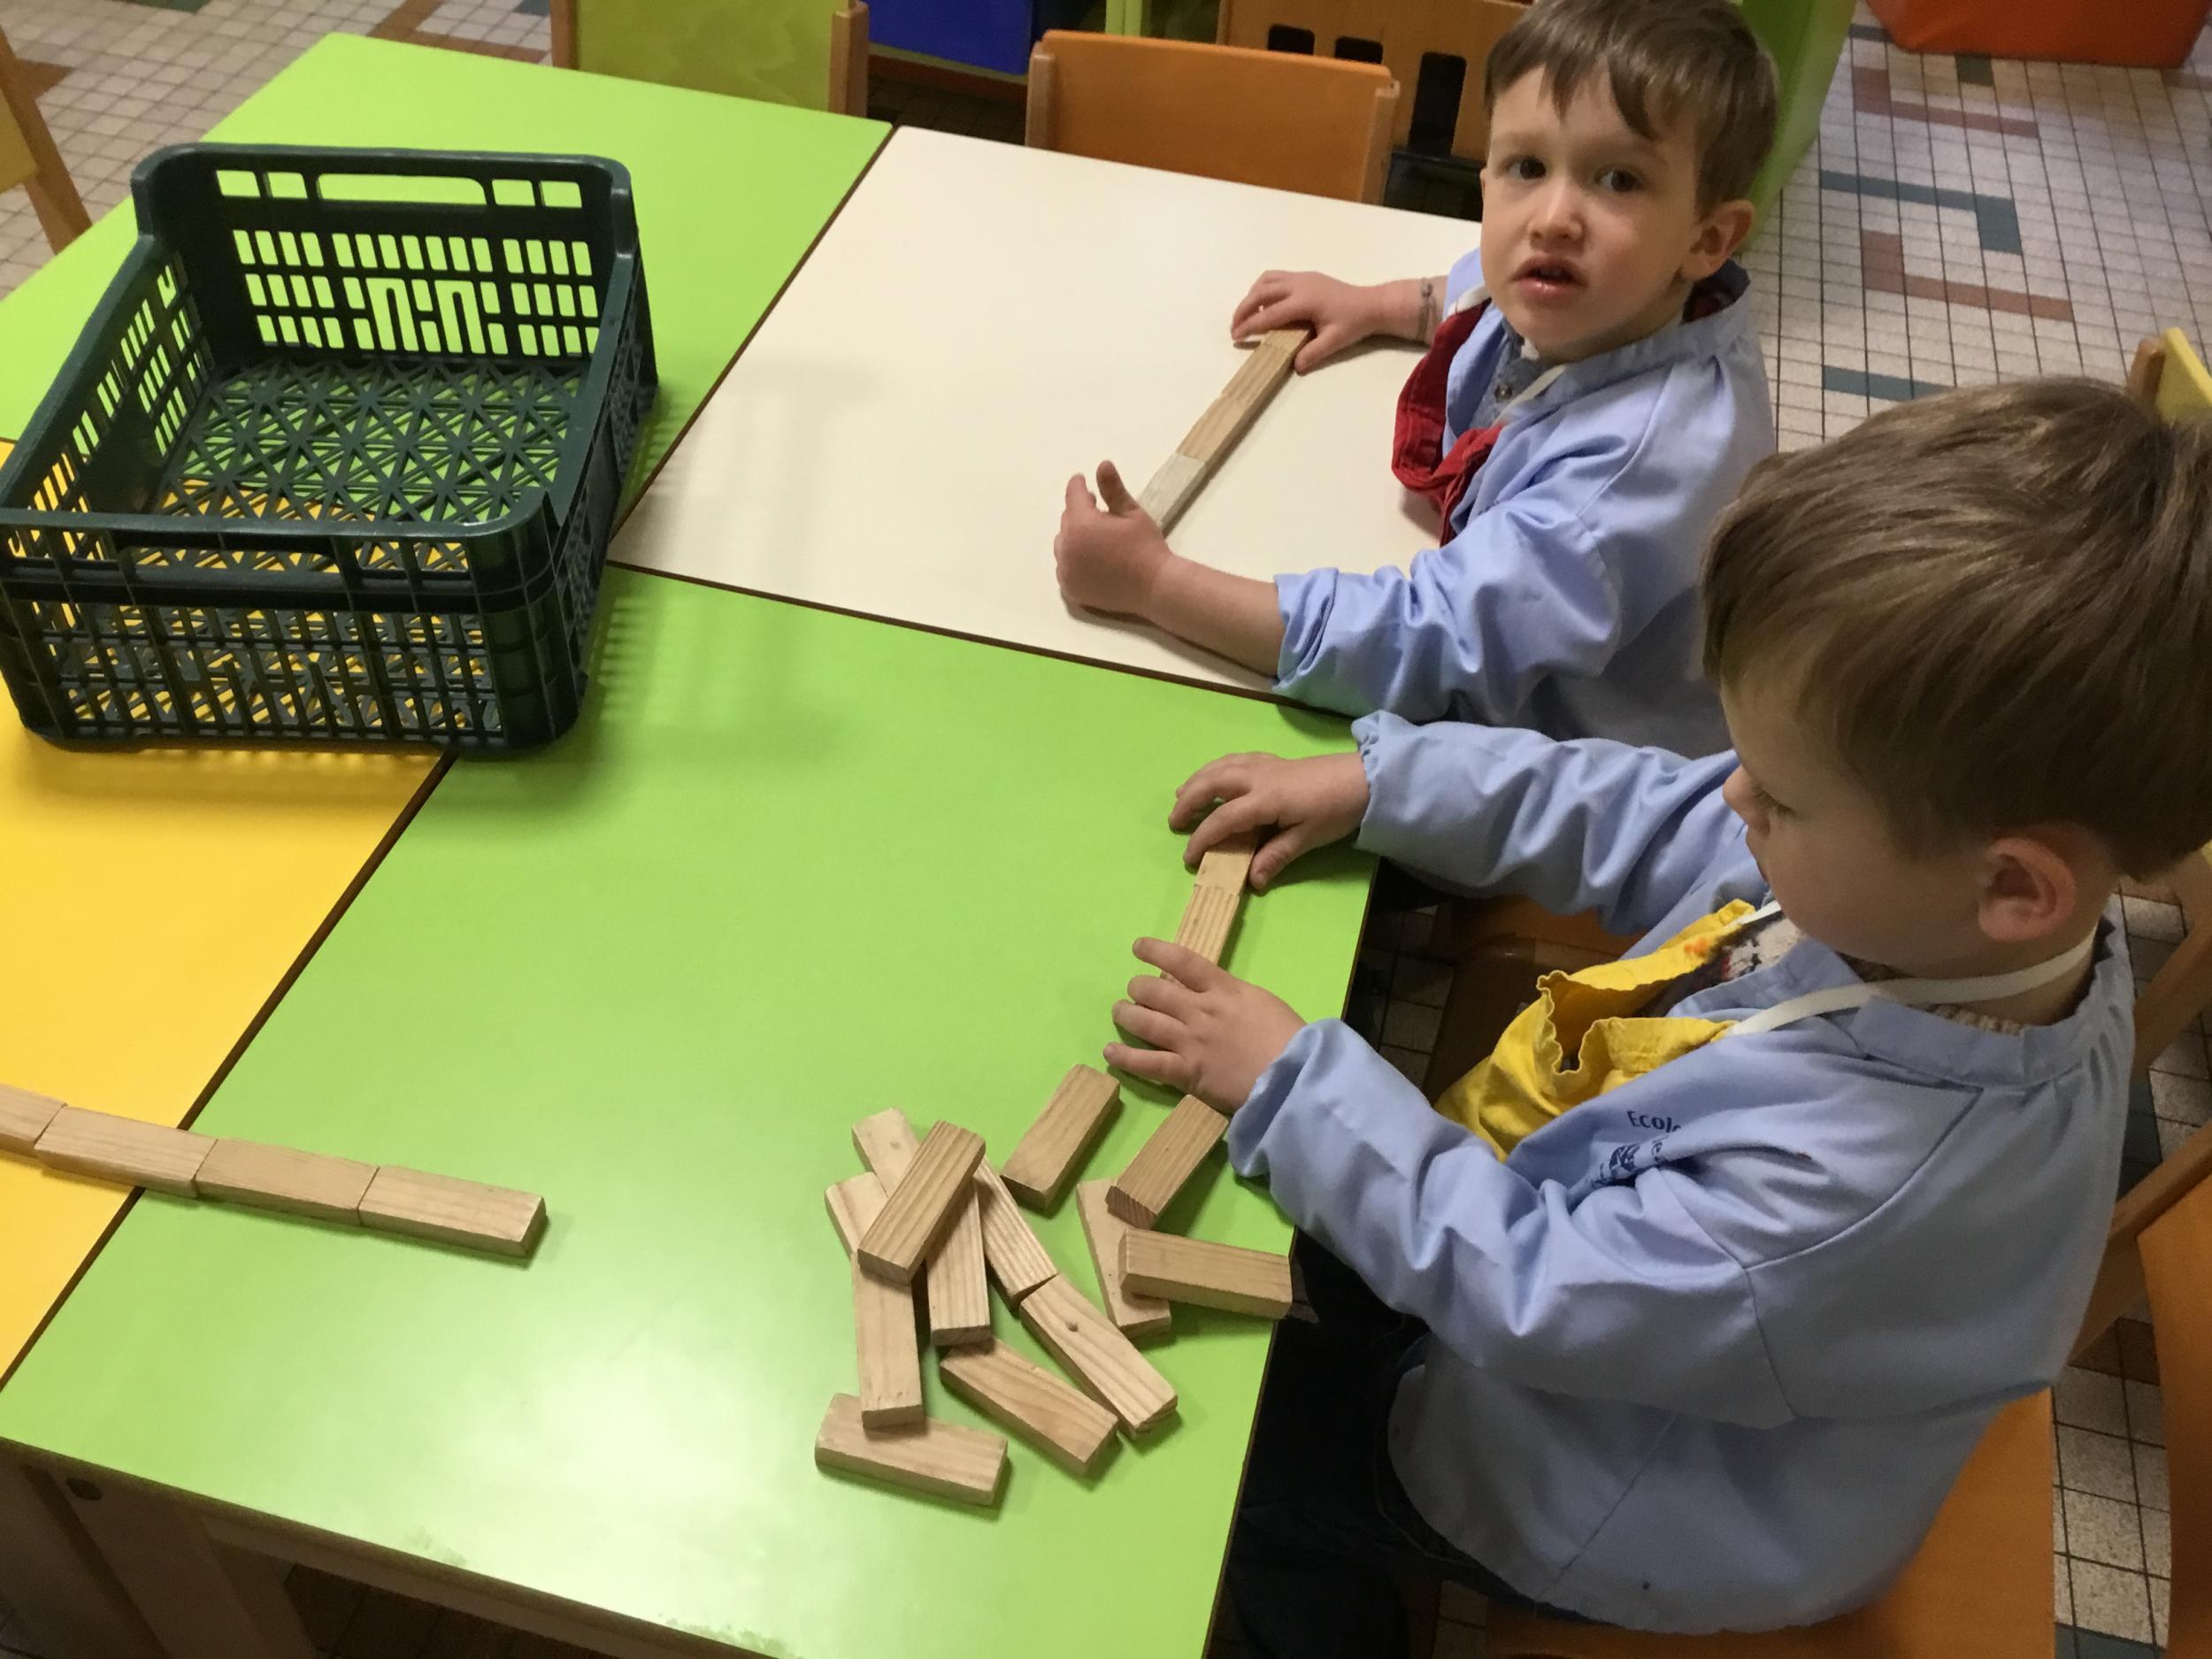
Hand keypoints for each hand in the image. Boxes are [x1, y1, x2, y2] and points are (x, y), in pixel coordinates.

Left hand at [1055, 461, 1171, 616]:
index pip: (1073, 496)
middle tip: (1097, 511)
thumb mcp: (1132, 513)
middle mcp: (1067, 547)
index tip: (1081, 480)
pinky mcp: (1070, 588)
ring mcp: (1066, 570)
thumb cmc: (1146, 546)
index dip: (1078, 485)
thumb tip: (1102, 464)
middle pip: (1067, 521)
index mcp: (1081, 524)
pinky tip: (1089, 559)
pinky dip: (1073, 560)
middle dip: (1080, 513)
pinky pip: (1065, 567)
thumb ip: (1113, 490)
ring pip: (1063, 544)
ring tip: (1095, 538)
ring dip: (1075, 537)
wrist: (1154, 588)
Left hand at [1106, 939, 1305, 1111]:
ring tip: (1118, 1011)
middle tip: (1134, 989)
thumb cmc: (1290, 1039)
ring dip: (1126, 1014)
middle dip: (1138, 987)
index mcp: (1225, 989)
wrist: (1295, 1077)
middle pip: (1155, 990)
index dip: (1155, 950)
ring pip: (1145, 1021)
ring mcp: (1190, 1041)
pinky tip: (1109, 1053)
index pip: (1183, 961)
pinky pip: (1146, 1063)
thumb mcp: (1264, 1003)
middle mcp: (1200, 1010)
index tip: (1138, 946)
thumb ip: (1236, 997)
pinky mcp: (1186, 1072)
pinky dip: (1124, 1057)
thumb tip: (1219, 994)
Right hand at [1171, 751, 1369, 891]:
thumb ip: (1276, 857)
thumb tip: (1251, 881)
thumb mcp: (1307, 839)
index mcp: (1264, 800)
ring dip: (1197, 780)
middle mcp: (1256, 778)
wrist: (1362, 779)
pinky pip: (1233, 759)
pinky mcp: (1271, 760)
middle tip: (1174, 821)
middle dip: (1188, 800)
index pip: (1222, 819)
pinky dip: (1216, 768)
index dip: (1202, 838)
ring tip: (1182, 795)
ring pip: (1219, 766)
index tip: (1189, 857)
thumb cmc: (1335, 811)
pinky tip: (1214, 777)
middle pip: (1211, 783)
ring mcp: (1263, 765)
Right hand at [1231, 270, 1385, 371]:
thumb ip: (1314, 353)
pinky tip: (1264, 304)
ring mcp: (1301, 277)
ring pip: (1266, 280)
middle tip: (1234, 328)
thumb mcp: (1335, 341)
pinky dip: (1263, 288)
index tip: (1236, 336)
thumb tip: (1295, 366)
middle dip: (1243, 309)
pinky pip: (1276, 277)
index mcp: (1304, 300)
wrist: (1371, 303)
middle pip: (1260, 292)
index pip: (1269, 314)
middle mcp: (1299, 284)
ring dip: (1251, 296)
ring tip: (1246, 315)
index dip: (1250, 326)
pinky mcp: (1305, 276)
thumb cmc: (1354, 322)